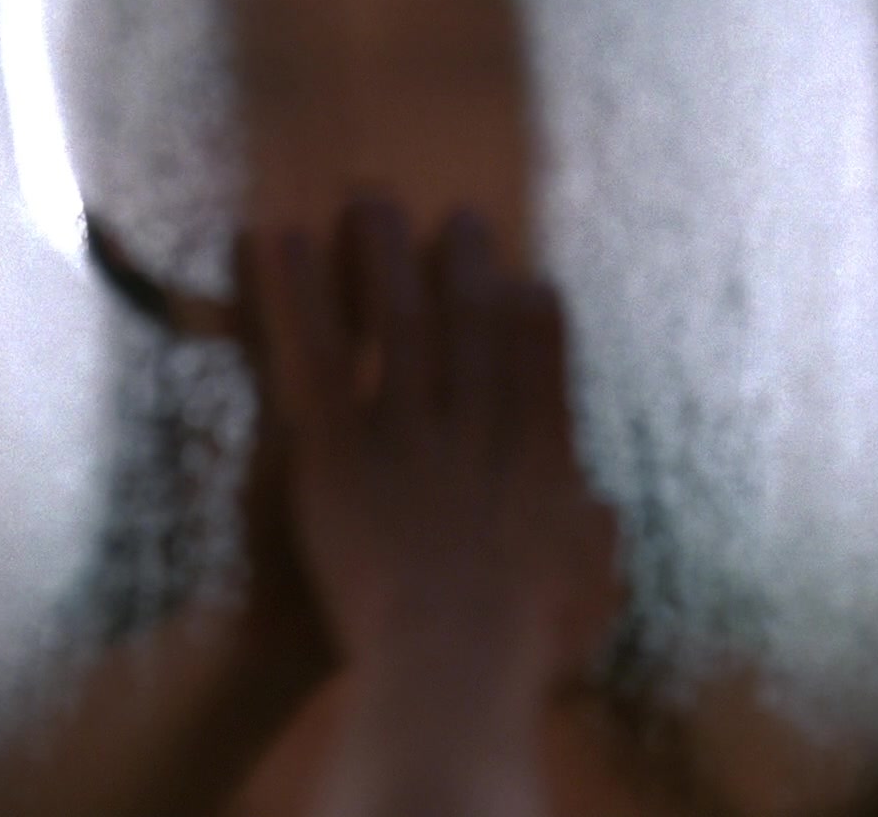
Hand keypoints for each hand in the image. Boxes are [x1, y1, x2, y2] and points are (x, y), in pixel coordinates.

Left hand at [238, 198, 620, 694]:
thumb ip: (591, 545)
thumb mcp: (582, 600)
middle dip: (466, 260)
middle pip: (473, 323)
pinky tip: (274, 240)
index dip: (529, 315)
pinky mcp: (334, 455)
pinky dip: (291, 297)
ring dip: (384, 255)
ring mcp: (407, 436)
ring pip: (398, 322)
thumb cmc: (520, 660)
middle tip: (457, 215)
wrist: (451, 675)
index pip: (540, 363)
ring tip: (369, 201)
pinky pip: (312, 360)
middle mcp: (478, 429)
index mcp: (538, 461)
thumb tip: (602, 512)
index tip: (524, 280)